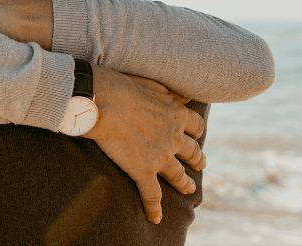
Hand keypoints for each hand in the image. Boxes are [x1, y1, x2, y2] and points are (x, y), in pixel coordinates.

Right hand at [83, 66, 205, 223]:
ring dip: (185, 183)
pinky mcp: (142, 170)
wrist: (102, 100)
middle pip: (193, 152)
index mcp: (176, 115)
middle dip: (197, 158)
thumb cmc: (121, 86)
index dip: (196, 132)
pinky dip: (154, 207)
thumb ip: (170, 92)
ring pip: (178, 175)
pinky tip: (155, 218)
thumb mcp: (153, 83)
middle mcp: (174, 138)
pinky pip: (152, 194)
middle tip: (199, 163)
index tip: (196, 135)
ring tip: (189, 189)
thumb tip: (185, 95)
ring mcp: (160, 156)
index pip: (195, 126)